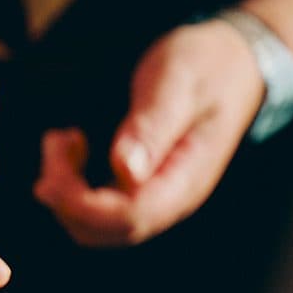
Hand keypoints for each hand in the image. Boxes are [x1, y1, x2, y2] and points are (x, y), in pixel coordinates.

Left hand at [34, 20, 264, 245]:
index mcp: (185, 181)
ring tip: (63, 140)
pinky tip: (71, 149)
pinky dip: (72, 186)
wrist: (236, 61)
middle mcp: (169, 199)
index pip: (128, 217)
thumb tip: (126, 170)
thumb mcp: (178, 84)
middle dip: (65, 195)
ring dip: (65, 191)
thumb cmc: (210, 66)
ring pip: (93, 225)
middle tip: (57, 140)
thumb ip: (152, 126)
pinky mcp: (139, 187)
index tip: (59, 153)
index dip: (81, 199)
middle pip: (102, 231)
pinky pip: (97, 208)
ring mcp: (154, 196)